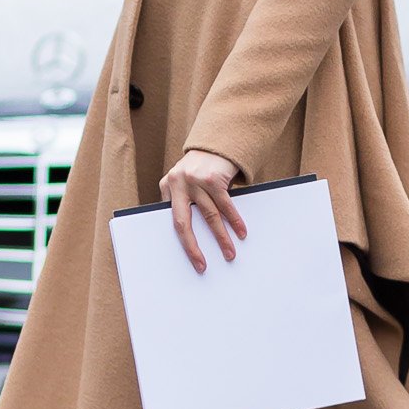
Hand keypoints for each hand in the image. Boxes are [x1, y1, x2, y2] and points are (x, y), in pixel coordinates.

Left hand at [159, 150, 247, 273]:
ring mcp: (195, 180)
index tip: (190, 259)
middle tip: (201, 265)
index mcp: (167, 186)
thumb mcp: (185, 182)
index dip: (182, 242)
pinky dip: (235, 220)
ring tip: (230, 253)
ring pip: (209, 216)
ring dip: (221, 237)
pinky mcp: (213, 178)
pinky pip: (225, 205)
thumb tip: (187, 237)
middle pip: (183, 222)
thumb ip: (183, 202)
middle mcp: (178, 182)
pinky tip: (241, 232)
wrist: (217, 143)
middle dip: (193, 247)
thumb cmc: (200, 169)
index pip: (172, 220)